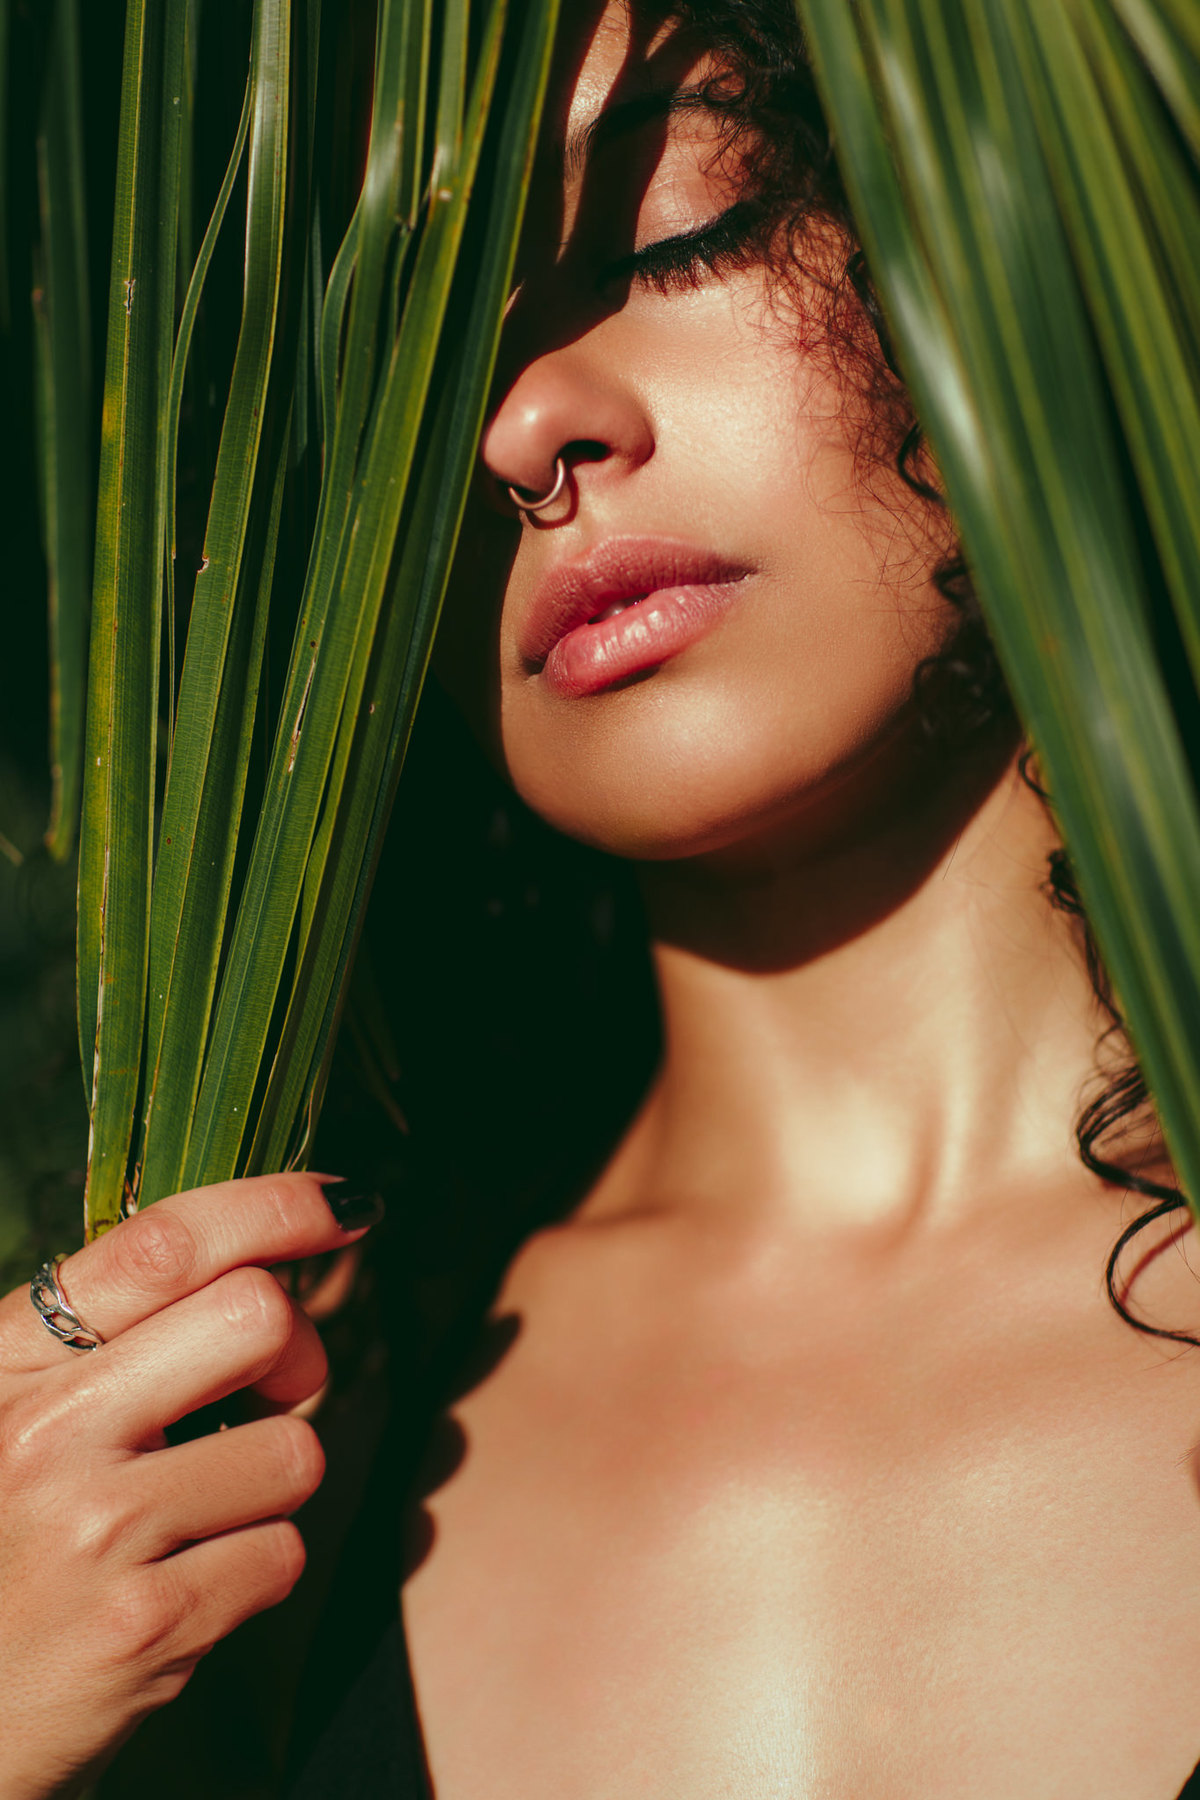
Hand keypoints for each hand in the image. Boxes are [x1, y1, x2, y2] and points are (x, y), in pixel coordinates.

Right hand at [0, 1173, 378, 1799]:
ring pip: (293, 1448)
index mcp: (11, 1361)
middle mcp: (46, 1431)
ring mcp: (93, 1528)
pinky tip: (187, 1589)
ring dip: (272, 1485)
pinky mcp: (144, 1623)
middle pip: (256, 1316)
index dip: (274, 1206)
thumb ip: (115, 1340)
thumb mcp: (20, 1414)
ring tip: (199, 1519)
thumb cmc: (6, 1547)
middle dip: (295, 1353)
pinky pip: (282, 1554)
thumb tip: (268, 1269)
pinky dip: (255, 1571)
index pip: (163, 1244)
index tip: (345, 1202)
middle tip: (269, 1396)